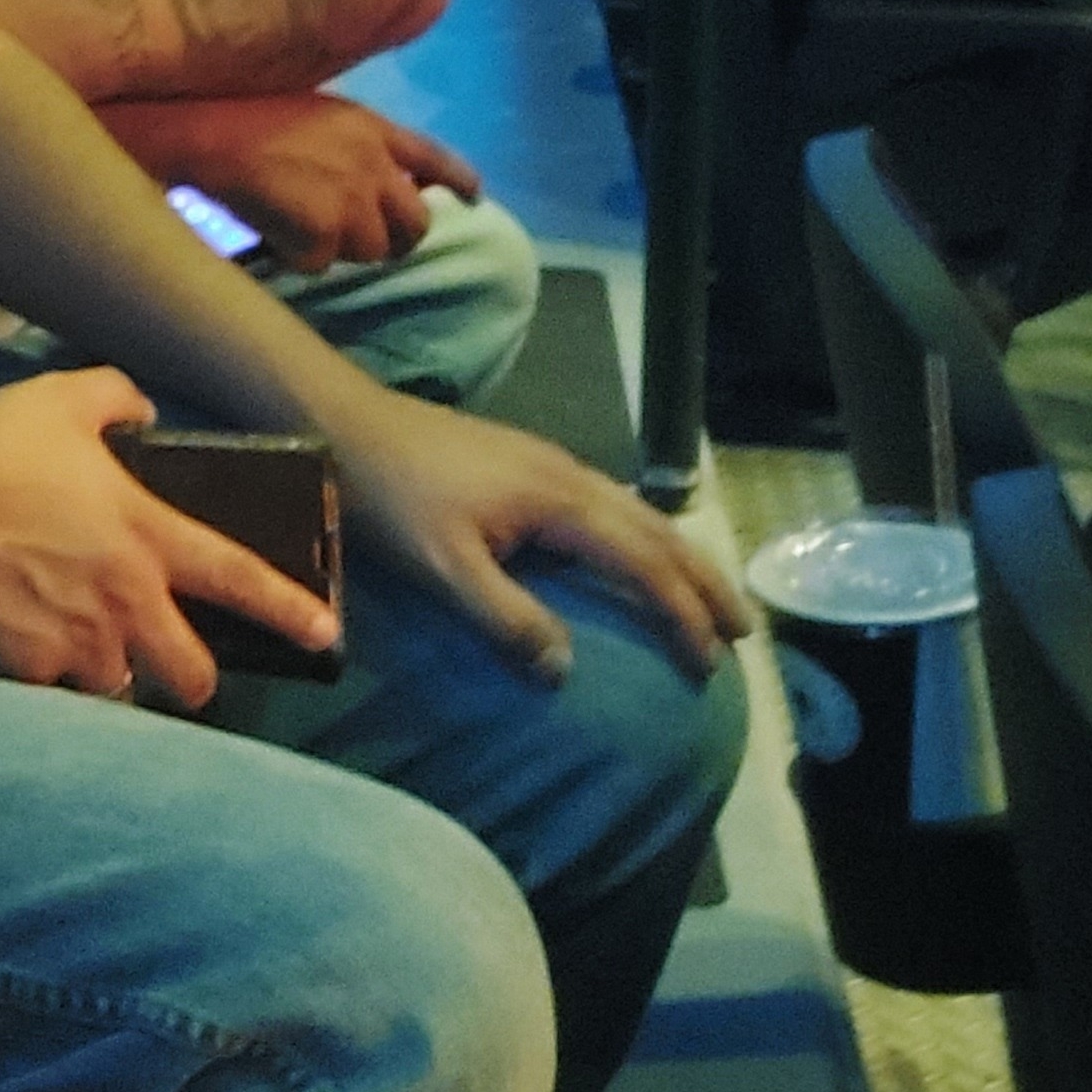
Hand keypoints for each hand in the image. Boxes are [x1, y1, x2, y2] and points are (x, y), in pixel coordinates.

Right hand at [0, 367, 343, 708]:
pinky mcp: (24, 668)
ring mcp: (75, 641)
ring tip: (78, 647)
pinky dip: (45, 677)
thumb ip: (121, 399)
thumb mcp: (65, 397)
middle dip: (191, 677)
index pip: (241, 580)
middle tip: (170, 664)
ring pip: (119, 688)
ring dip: (108, 673)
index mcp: (147, 534)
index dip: (293, 613)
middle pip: (193, 675)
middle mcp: (125, 599)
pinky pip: (52, 690)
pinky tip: (21, 647)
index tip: (328, 636)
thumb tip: (145, 413)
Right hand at [109, 92, 478, 273]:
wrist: (203, 129)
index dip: (456, 182)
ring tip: (299, 227)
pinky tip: (271, 233)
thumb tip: (374, 177)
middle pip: (415, 225)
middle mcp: (374, 165)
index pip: (434, 158)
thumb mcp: (316, 111)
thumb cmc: (243, 110)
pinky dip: (295, 257)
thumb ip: (353, 142)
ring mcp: (352, 201)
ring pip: (369, 252)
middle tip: (360, 240)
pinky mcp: (323, 232)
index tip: (472, 198)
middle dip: (393, 239)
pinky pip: (319, 265)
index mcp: (372, 129)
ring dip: (339, 249)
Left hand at [330, 391, 749, 682]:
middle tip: (745, 631)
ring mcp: (550, 461)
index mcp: (562, 503)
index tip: (711, 663)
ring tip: (706, 596)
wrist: (346, 422)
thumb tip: (567, 669)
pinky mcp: (527, 459)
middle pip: (658, 532)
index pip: (644, 565)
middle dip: (705, 582)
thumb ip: (508, 619)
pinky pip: (611, 502)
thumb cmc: (392, 497)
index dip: (682, 615)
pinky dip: (643, 534)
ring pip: (638, 512)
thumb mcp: (444, 567)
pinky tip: (632, 550)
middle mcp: (571, 475)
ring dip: (678, 555)